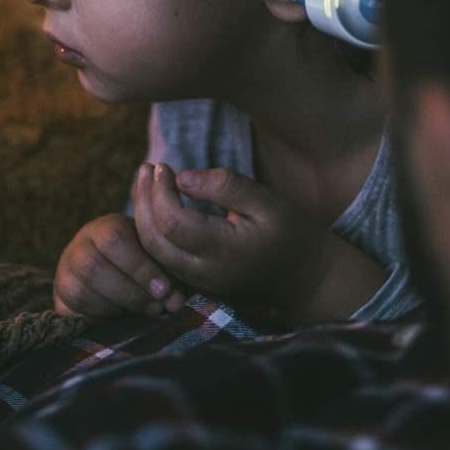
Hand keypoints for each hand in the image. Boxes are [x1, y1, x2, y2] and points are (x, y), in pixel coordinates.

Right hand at [53, 209, 186, 318]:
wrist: (120, 279)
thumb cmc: (146, 266)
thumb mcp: (159, 262)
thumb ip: (169, 278)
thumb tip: (174, 303)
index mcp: (105, 227)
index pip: (113, 239)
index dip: (139, 267)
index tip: (164, 289)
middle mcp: (79, 246)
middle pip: (91, 266)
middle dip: (130, 292)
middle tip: (157, 307)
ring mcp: (65, 273)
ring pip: (79, 291)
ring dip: (116, 307)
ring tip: (143, 313)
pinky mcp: (59, 300)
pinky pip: (72, 313)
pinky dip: (100, 319)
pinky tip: (121, 318)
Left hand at [132, 164, 385, 324]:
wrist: (307, 279)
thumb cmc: (291, 234)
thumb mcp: (267, 202)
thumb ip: (226, 186)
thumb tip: (182, 176)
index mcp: (223, 251)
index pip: (172, 222)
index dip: (160, 191)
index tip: (164, 165)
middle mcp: (204, 273)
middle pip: (153, 240)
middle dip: (143, 201)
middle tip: (146, 169)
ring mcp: (198, 284)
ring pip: (152, 253)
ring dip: (142, 216)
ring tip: (146, 182)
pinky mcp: (197, 284)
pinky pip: (162, 260)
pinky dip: (152, 231)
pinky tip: (155, 206)